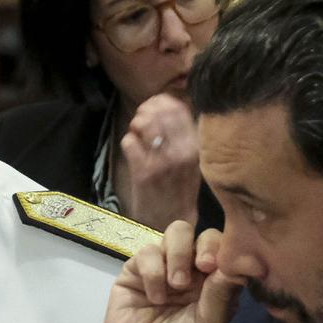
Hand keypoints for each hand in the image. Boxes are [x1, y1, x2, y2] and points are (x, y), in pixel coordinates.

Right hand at [94, 223, 238, 322]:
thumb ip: (223, 292)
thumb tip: (243, 259)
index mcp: (215, 285)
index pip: (224, 249)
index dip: (224, 249)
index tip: (220, 266)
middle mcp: (191, 273)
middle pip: (200, 233)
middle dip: (201, 246)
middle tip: (202, 268)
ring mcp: (162, 270)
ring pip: (174, 234)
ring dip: (177, 255)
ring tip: (176, 286)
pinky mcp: (134, 274)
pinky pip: (146, 252)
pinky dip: (153, 270)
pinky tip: (155, 296)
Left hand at [117, 93, 201, 232]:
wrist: (172, 221)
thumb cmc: (181, 188)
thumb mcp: (192, 158)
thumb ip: (184, 132)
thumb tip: (169, 103)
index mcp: (195, 145)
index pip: (178, 108)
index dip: (161, 101)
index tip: (154, 107)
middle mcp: (181, 151)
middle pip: (159, 111)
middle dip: (145, 111)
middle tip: (141, 120)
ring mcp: (162, 162)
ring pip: (143, 123)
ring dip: (135, 125)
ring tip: (137, 134)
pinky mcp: (143, 172)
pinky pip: (129, 142)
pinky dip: (127, 143)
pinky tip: (133, 152)